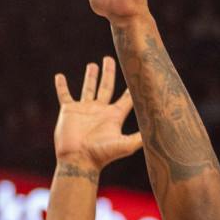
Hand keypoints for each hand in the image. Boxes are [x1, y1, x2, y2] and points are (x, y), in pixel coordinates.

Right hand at [53, 57, 142, 174]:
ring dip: (90, 77)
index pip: (126, 98)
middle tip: (110, 58)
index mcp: (114, 115)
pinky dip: (61, 86)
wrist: (78, 160)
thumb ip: (140, 137)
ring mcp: (84, 110)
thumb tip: (160, 130)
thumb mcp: (124, 145)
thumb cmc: (101, 154)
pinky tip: (59, 76)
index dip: (132, 86)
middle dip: (109, 73)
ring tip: (92, 65)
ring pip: (88, 88)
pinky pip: (64, 95)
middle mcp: (100, 110)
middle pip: (106, 87)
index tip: (137, 72)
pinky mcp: (69, 111)